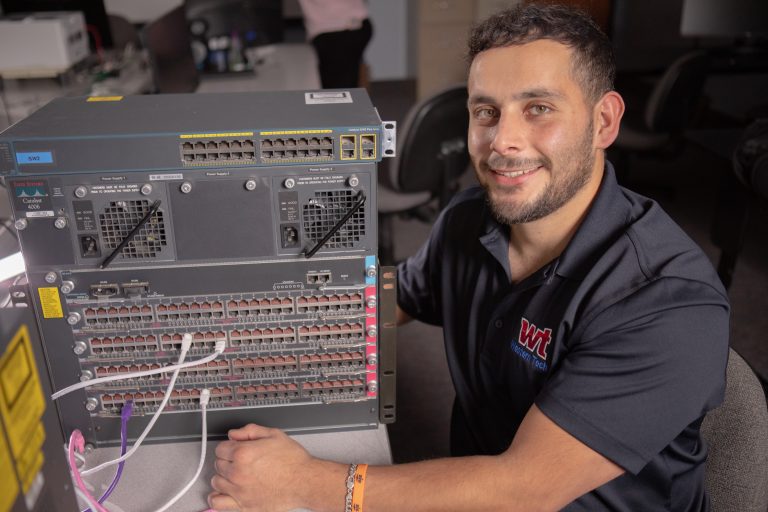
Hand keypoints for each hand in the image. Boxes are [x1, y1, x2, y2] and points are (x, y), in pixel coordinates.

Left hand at [208, 424, 341, 511]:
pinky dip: (218, 496)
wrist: (305, 481)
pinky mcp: (244, 505)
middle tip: (241, 460)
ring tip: (237, 474)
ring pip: (216, 482)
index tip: (235, 448)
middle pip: (218, 464)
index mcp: (243, 453)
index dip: (229, 446)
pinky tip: (226, 491)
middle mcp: (238, 472)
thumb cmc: (293, 460)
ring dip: (224, 476)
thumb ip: (250, 431)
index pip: (220, 448)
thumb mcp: (274, 434)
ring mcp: (239, 491)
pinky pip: (218, 502)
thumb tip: (234, 434)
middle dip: (227, 460)